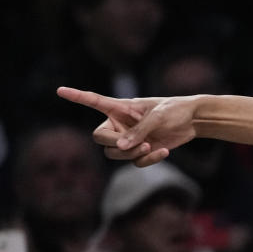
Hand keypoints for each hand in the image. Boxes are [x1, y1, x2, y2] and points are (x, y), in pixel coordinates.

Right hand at [56, 88, 199, 166]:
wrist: (192, 121)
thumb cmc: (174, 110)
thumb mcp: (157, 117)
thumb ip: (138, 131)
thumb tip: (119, 147)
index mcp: (120, 107)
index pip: (94, 101)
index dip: (77, 96)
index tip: (60, 90)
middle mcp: (120, 124)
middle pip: (100, 138)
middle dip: (115, 144)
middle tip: (135, 144)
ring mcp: (129, 138)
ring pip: (115, 154)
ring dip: (132, 154)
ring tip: (150, 146)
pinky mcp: (140, 151)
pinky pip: (135, 162)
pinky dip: (147, 159)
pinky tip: (164, 152)